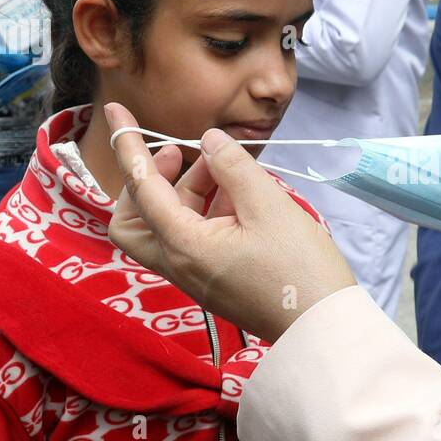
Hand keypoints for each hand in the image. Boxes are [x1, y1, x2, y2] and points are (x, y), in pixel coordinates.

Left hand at [105, 103, 357, 341]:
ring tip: (230, 169)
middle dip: (149, 180)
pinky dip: (207, 211)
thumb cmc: (300, 268)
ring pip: (168, 226)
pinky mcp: (216, 282)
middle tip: (180, 154)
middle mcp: (180, 265)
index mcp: (184, 246)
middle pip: (135, 220)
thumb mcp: (269, 206)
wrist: (323, 328)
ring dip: (189, 191)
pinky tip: (242, 196)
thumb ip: (234, 167)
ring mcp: (196, 277)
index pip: (141, 188)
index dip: (128, 146)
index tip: (116, 111)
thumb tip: (209, 141)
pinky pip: (194, 240)